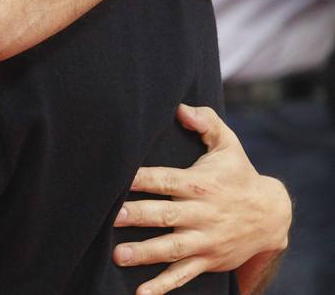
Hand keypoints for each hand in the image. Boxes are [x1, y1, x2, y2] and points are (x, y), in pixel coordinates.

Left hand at [113, 104, 290, 294]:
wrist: (271, 215)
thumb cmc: (239, 172)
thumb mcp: (227, 143)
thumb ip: (205, 121)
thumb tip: (181, 108)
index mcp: (199, 184)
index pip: (166, 180)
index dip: (143, 179)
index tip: (120, 178)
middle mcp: (200, 213)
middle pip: (165, 215)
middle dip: (138, 216)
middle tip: (112, 218)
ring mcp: (204, 239)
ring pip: (171, 248)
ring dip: (145, 253)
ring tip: (118, 256)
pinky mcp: (207, 260)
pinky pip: (183, 275)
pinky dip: (163, 286)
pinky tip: (142, 293)